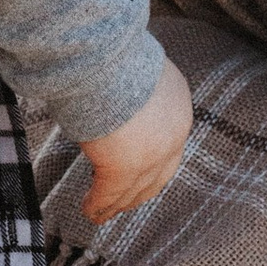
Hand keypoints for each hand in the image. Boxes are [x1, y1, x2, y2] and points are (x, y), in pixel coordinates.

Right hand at [80, 56, 191, 220]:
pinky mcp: (124, 169)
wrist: (104, 55)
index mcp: (178, 102)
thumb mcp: (132, 66)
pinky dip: (97, 205)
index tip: (140, 173)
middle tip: (124, 203)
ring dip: (117, 204)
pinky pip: (108, 194)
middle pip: (159, 174)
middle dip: (140, 191)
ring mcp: (152, 155)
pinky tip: (88, 211)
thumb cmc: (110, 51)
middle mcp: (173, 133)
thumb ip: (131, 86)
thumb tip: (112, 85)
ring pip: (135, 190)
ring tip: (102, 214)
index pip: (170, 142)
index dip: (154, 162)